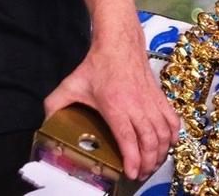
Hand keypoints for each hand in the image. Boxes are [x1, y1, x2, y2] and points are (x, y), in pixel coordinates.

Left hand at [42, 37, 178, 178]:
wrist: (118, 45)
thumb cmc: (96, 67)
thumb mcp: (70, 84)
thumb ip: (55, 103)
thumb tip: (46, 121)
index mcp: (114, 105)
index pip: (128, 138)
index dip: (132, 159)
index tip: (131, 173)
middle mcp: (137, 106)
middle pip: (149, 142)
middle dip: (147, 162)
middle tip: (140, 173)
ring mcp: (151, 102)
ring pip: (163, 135)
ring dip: (160, 153)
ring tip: (151, 164)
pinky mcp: (161, 98)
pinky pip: (173, 122)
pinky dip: (173, 137)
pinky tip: (166, 145)